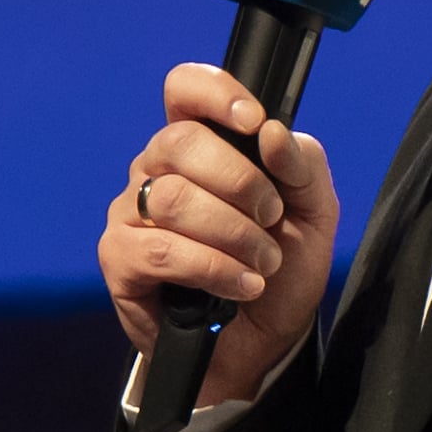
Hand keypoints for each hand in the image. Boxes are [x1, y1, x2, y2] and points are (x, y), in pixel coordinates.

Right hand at [100, 64, 339, 409]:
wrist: (262, 342)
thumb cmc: (280, 268)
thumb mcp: (312, 212)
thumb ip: (301, 165)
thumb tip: (271, 132)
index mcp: (199, 145)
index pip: (183, 89)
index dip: (213, 93)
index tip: (252, 121)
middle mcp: (156, 169)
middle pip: (180, 140)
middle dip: (240, 181)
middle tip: (272, 217)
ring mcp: (130, 212)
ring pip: (172, 197)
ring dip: (233, 233)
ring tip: (263, 262)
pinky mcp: (120, 259)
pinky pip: (159, 250)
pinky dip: (212, 267)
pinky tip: (241, 285)